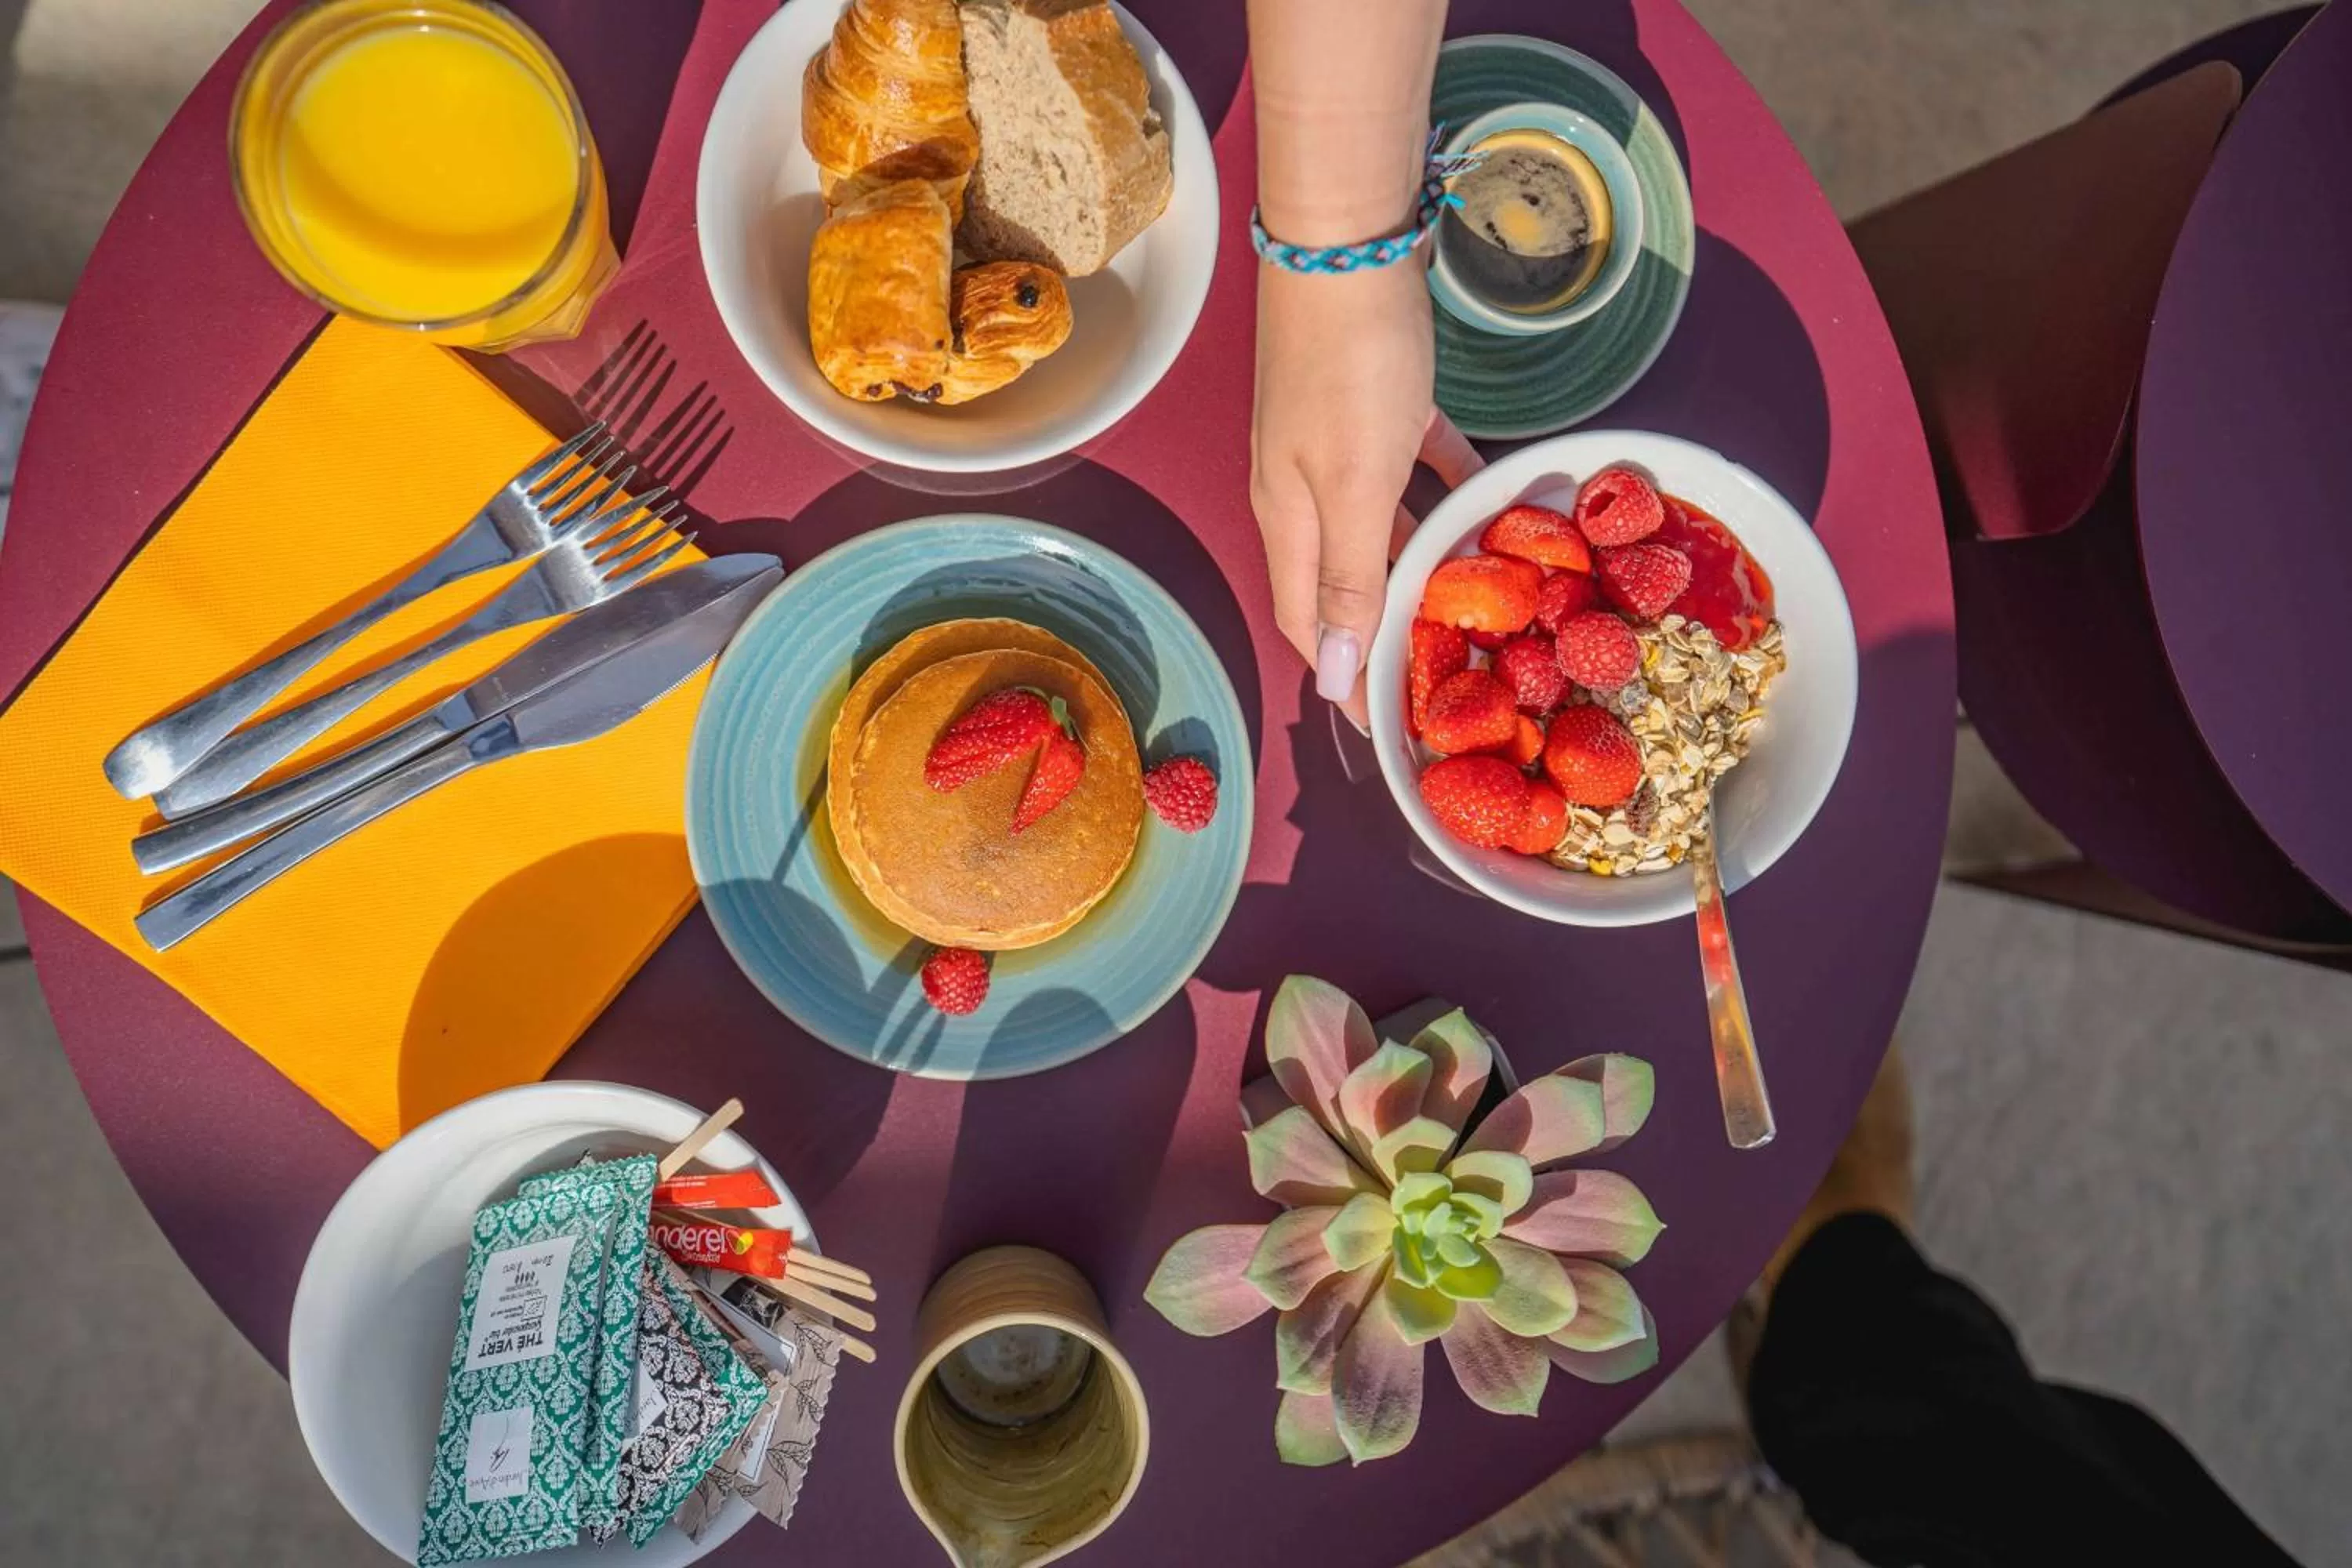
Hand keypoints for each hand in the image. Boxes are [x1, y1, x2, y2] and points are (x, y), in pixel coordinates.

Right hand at [1252, 260, 1484, 722]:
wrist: (1344, 239)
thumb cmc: (1350, 365)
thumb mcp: (1354, 484)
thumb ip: (1349, 578)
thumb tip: (1334, 675)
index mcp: (1292, 520)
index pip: (1311, 627)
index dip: (1345, 679)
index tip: (1390, 728)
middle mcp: (1306, 491)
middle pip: (1349, 582)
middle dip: (1393, 628)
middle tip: (1455, 670)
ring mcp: (1339, 443)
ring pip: (1386, 526)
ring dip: (1428, 560)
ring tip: (1487, 597)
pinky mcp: (1376, 401)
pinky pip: (1417, 465)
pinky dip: (1449, 487)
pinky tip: (1492, 500)